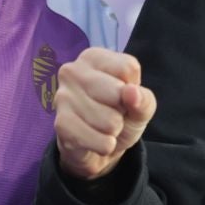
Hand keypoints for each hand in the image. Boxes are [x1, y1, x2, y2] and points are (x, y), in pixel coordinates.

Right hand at [54, 48, 156, 179]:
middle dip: (122, 111)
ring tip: (102, 126)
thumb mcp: (141, 104)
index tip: (123, 94)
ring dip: (113, 131)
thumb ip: (143, 98)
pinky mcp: (60, 124)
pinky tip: (95, 139)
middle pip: (118, 93)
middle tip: (112, 112)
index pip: (128, 67)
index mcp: (93, 57)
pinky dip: (105, 146)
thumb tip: (131, 93)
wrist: (96, 147)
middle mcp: (72, 71)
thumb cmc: (119, 114)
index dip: (134, 88)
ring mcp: (63, 97)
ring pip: (110, 121)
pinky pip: (100, 141)